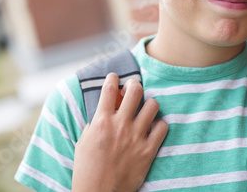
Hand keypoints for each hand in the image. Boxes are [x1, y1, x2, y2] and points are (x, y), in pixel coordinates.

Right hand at [72, 73, 168, 191]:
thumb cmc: (87, 169)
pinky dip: (159, 125)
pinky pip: (163, 127)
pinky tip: (153, 128)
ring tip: (144, 110)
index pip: (110, 88)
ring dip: (149, 104)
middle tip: (132, 89)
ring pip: (153, 105)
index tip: (115, 78)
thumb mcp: (84, 141)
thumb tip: (107, 108)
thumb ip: (96, 122)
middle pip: (135, 90)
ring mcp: (136, 137)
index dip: (113, 78)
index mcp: (101, 122)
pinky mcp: (148, 151)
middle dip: (134, 85)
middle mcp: (120, 126)